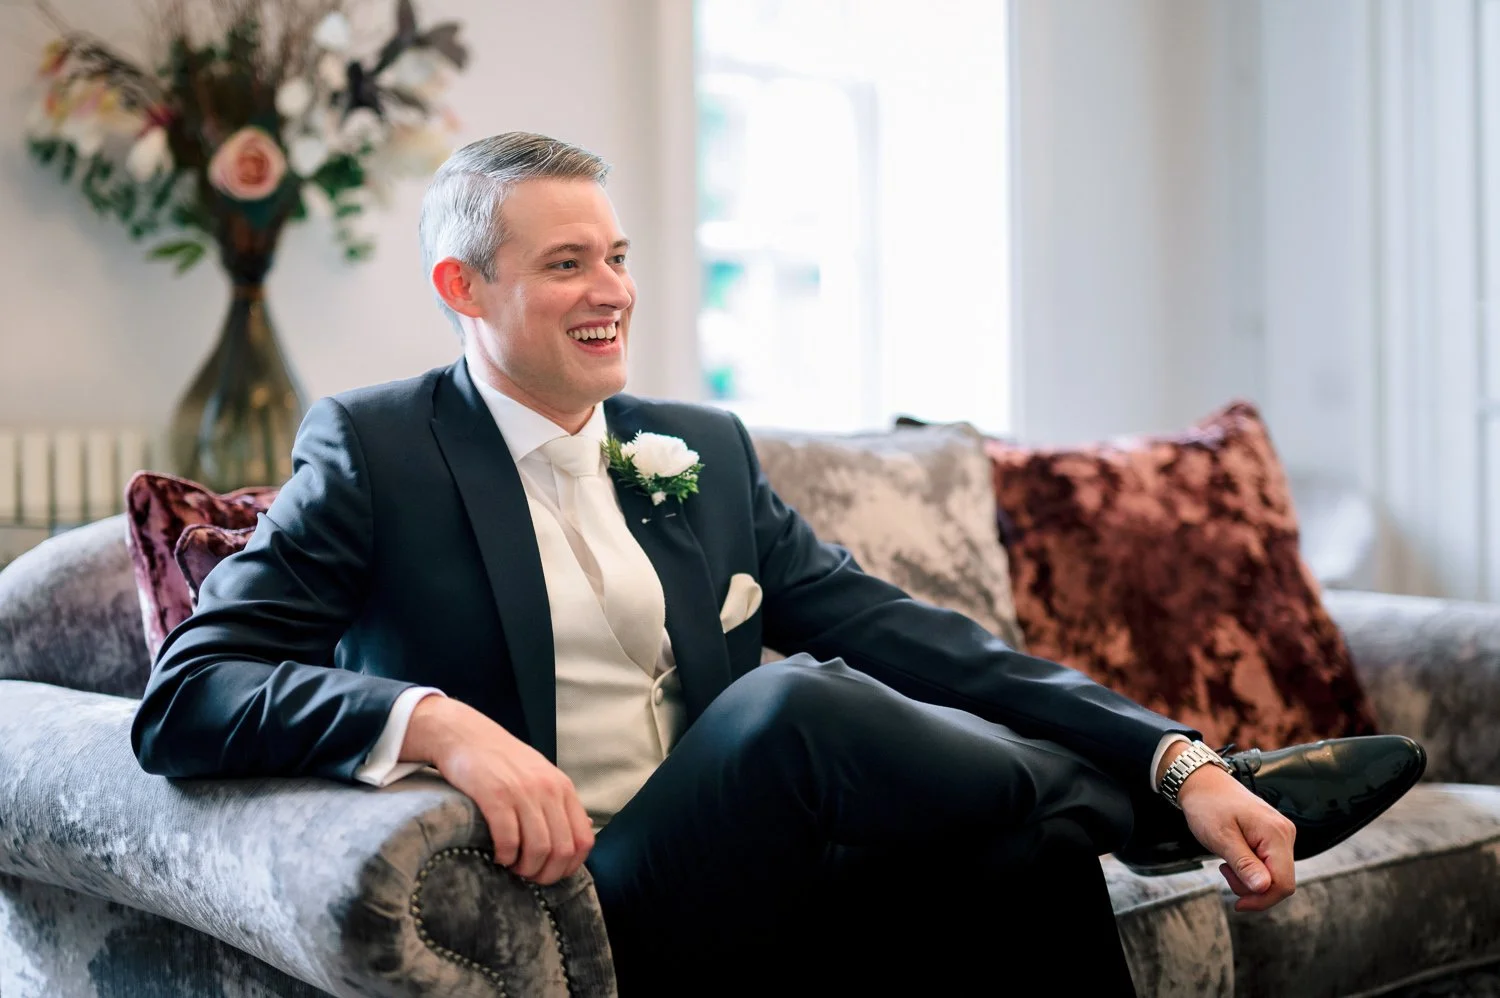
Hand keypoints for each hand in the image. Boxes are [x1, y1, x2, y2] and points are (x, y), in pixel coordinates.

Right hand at [400, 695, 594, 885]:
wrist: (466, 735)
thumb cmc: (503, 761)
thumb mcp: (541, 775)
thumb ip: (560, 802)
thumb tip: (583, 829)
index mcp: (563, 788)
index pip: (584, 840)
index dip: (570, 866)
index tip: (552, 874)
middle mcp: (548, 790)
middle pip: (562, 849)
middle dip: (546, 873)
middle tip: (528, 876)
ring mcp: (523, 792)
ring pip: (538, 848)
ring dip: (525, 868)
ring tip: (512, 867)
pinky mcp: (495, 795)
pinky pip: (508, 839)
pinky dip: (505, 856)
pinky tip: (498, 856)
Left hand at [1176, 761, 1297, 911]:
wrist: (1203, 783)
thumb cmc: (1208, 806)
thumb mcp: (1221, 838)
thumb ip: (1244, 864)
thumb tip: (1263, 888)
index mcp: (1276, 834)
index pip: (1284, 884)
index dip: (1262, 900)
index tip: (1237, 903)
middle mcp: (1285, 834)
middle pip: (1281, 882)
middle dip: (1253, 888)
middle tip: (1225, 872)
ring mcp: (1281, 835)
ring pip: (1274, 875)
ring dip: (1250, 879)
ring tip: (1227, 863)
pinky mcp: (1273, 837)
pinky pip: (1269, 864)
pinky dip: (1251, 869)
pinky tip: (1235, 858)